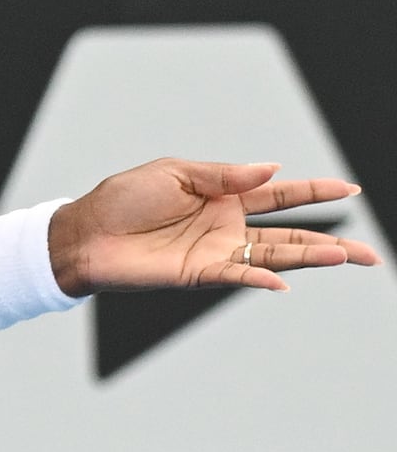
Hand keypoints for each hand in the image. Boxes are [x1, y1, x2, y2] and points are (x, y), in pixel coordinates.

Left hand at [49, 159, 381, 296]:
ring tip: (344, 258)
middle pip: (289, 236)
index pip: (279, 195)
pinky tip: (282, 282)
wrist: (84, 233)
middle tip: (367, 253)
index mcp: (223, 197)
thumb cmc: (122, 200)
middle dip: (329, 242)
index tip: (349, 190)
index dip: (314, 192)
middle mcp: (226, 227)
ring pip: (273, 258)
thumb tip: (271, 169)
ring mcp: (215, 252)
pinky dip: (258, 280)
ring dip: (308, 259)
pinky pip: (236, 277)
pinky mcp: (197, 273)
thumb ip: (224, 175)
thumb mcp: (174, 173)